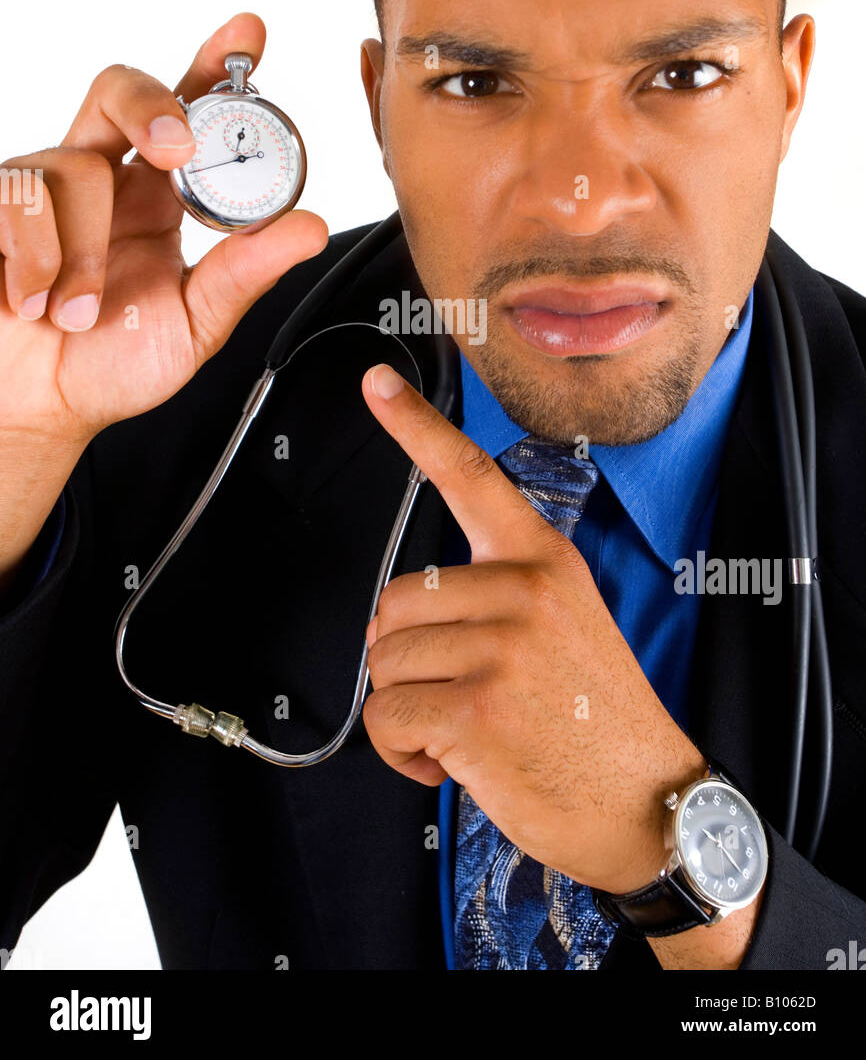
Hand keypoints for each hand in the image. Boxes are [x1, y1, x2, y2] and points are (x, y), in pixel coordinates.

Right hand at [0, 12, 328, 448]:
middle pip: (119, 90)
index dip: (215, 64)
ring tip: (82, 310)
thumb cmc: (107, 364)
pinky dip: (36, 260)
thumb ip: (244, 274)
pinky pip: (15, 200)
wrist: (35, 408)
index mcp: (157, 198)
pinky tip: (37, 302)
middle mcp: (102, 179)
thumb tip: (308, 228)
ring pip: (72, 165)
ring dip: (87, 249)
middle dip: (153, 107)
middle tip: (176, 152)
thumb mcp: (193, 325)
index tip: (249, 33)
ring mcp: (42, 189)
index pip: (188, 111)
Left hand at [360, 361, 707, 895]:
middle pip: (393, 600)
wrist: (648, 801)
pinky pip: (386, 717)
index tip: (375, 382)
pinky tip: (451, 762)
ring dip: (405, 711)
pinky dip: (401, 753)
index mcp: (542, 560)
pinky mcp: (477, 709)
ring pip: (384, 662)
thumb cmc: (597, 720)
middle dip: (407, 658)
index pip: (470, 476)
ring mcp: (501, 648)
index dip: (414, 426)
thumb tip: (410, 608)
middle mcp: (522, 591)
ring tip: (464, 731)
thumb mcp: (568, 623)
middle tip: (460, 693)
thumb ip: (498, 595)